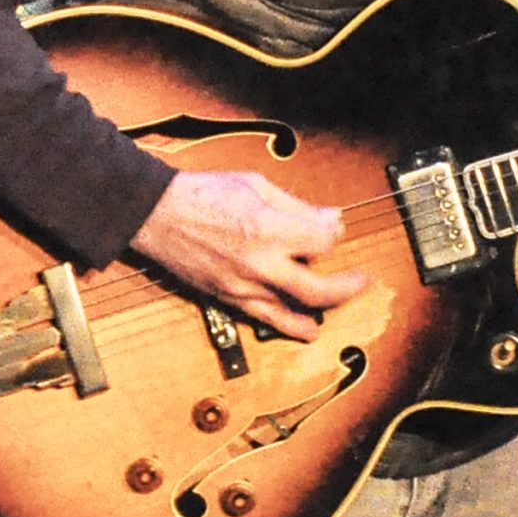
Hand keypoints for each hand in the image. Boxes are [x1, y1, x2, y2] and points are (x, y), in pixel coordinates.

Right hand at [129, 170, 371, 340]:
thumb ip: (298, 207)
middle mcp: (258, 262)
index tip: (332, 226)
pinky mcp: (227, 296)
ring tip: (344, 298)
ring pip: (294, 307)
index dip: (334, 233)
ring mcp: (241, 284)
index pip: (323, 241)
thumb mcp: (257, 186)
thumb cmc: (203, 192)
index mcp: (268, 228)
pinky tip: (309, 330)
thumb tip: (332, 219)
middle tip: (362, 278)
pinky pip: (264, 318)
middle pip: (318, 287)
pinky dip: (290, 326)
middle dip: (347, 285)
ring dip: (324, 305)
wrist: (155, 212)